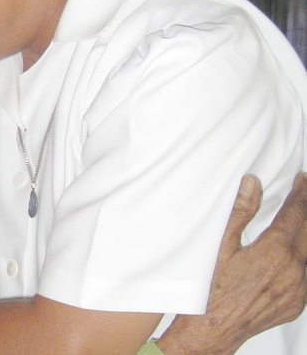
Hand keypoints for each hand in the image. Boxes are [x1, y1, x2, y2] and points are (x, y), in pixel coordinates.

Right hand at [158, 173, 306, 354]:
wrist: (213, 328)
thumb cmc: (212, 290)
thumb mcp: (220, 246)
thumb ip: (239, 213)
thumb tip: (252, 185)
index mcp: (275, 252)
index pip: (296, 214)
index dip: (300, 194)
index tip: (302, 181)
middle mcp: (293, 270)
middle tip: (305, 193)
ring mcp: (298, 289)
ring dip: (306, 235)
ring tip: (299, 222)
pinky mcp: (297, 303)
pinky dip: (302, 260)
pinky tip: (293, 255)